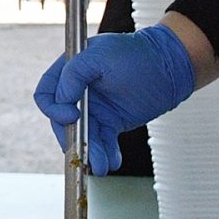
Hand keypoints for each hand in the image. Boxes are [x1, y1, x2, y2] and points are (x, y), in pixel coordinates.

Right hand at [33, 28, 194, 174]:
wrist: (171, 66)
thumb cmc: (137, 53)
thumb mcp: (101, 55)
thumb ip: (75, 73)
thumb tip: (62, 100)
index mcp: (70, 70)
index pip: (47, 94)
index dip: (53, 108)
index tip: (72, 116)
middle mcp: (78, 91)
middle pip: (62, 121)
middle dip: (72, 138)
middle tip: (84, 152)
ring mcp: (95, 108)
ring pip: (84, 135)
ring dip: (91, 151)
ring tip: (102, 165)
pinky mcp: (111, 122)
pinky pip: (102, 142)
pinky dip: (105, 153)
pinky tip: (112, 161)